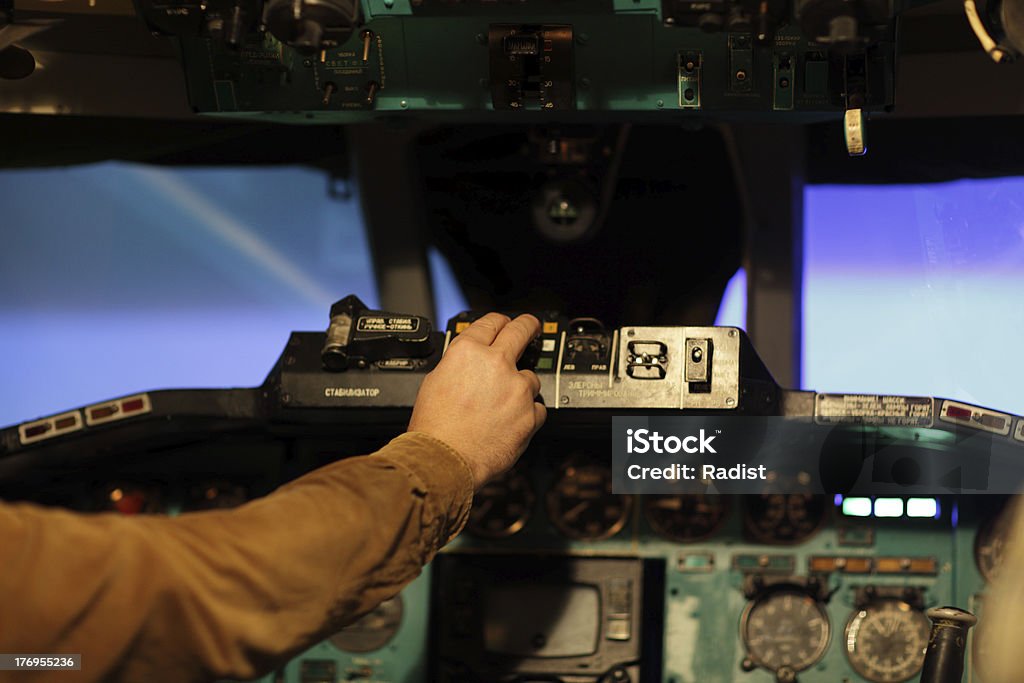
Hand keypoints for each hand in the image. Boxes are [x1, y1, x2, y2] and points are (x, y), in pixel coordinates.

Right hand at [408, 313, 546, 488]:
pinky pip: (537, 407)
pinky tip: (510, 423)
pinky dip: (527, 414)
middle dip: (528, 326)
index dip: (500, 321)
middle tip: (531, 328)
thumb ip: (459, 364)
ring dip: (521, 386)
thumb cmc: (435, 428)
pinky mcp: (531, 413)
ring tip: (503, 405)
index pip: (492, 321)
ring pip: (531, 377)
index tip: (505, 324)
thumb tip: (469, 362)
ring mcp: (517, 388)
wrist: (445, 460)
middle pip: (522, 329)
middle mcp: (496, 363)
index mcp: (468, 352)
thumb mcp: (435, 381)